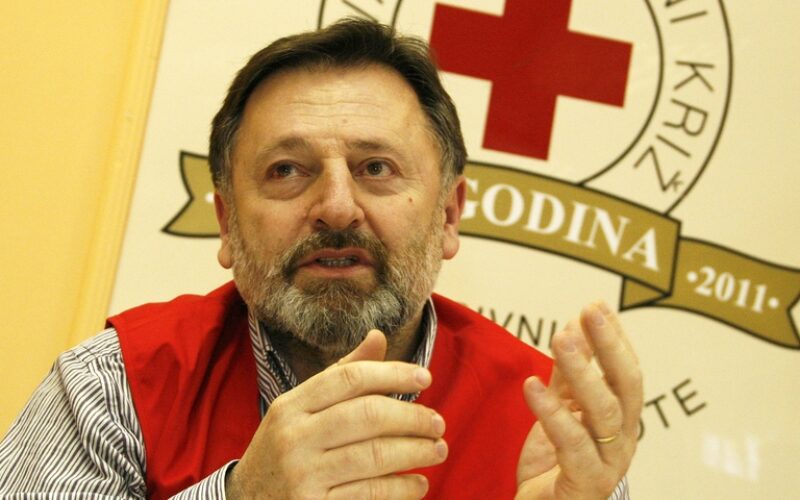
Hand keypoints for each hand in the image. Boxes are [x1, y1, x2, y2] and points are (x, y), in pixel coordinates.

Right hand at [225, 330, 447, 498]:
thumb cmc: (285, 449)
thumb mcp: (300, 409)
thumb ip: (341, 374)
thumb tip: (378, 336)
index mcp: (291, 405)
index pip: (350, 378)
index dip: (393, 373)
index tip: (426, 377)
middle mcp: (294, 437)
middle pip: (367, 415)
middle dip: (412, 417)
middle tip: (438, 422)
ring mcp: (303, 476)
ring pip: (375, 455)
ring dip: (416, 451)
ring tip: (438, 449)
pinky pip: (371, 494)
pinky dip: (402, 488)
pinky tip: (418, 483)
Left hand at [516, 302, 642, 499]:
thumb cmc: (555, 465)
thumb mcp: (561, 411)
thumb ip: (568, 375)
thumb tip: (575, 325)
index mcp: (620, 421)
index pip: (626, 372)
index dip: (614, 338)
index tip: (596, 305)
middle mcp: (622, 440)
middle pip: (625, 387)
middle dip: (609, 345)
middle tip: (590, 311)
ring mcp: (608, 463)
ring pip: (604, 412)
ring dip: (582, 371)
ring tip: (561, 338)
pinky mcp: (585, 483)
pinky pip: (572, 444)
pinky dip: (552, 412)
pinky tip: (531, 385)